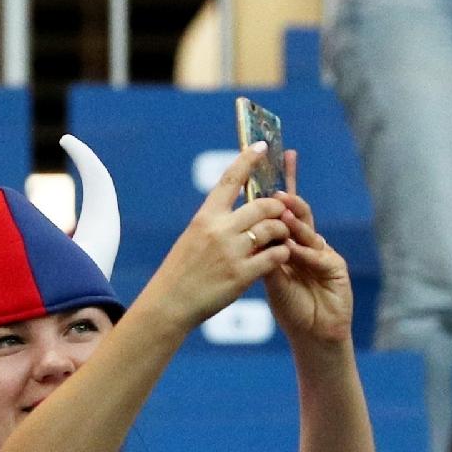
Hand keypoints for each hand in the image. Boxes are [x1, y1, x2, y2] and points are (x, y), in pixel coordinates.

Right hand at [134, 144, 292, 334]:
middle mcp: (219, 231)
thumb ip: (216, 225)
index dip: (248, 159)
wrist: (168, 305)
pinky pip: (276, 255)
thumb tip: (244, 214)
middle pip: (263, 205)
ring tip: (281, 238)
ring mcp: (232, 252)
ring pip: (274, 228)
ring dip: (283, 231)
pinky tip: (280, 256)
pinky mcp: (242, 275)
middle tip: (280, 215)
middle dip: (277, 208)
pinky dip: (282, 253)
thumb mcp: (191, 240)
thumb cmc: (179, 273)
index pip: (230, 180)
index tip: (262, 146)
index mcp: (204, 218)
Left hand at [262, 153, 353, 350]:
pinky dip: (305, 253)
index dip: (276, 192)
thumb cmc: (290, 307)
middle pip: (298, 215)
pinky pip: (318, 257)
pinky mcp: (336, 267)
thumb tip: (241, 232)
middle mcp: (307, 243)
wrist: (313, 333)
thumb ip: (261, 255)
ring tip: (282, 209)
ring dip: (294, 221)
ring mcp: (323, 253)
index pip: (281, 213)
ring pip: (307, 233)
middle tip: (275, 190)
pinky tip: (295, 248)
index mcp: (288, 243)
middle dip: (289, 199)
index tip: (266, 172)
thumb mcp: (269, 279)